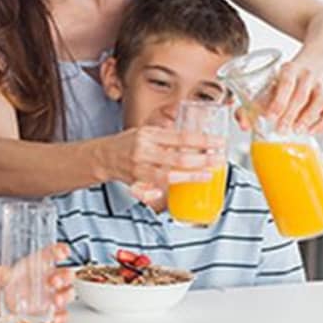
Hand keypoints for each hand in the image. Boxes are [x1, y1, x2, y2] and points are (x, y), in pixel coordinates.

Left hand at [0, 243, 76, 322]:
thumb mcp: (1, 276)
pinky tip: (55, 318)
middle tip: (54, 281)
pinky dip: (61, 317)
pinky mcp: (51, 312)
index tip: (63, 252)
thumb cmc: (6, 282)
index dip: (61, 251)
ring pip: (67, 293)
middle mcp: (50, 278)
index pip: (53, 253)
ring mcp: (52, 295)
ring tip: (57, 300)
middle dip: (64, 277)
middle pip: (65, 274)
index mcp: (40, 263)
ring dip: (65, 296)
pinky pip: (61, 314)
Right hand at [104, 126, 225, 199]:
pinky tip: (179, 191)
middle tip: (218, 159)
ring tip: (208, 175)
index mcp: (148, 135)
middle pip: (177, 157)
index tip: (218, 142)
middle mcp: (143, 151)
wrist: (103, 156)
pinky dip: (165, 192)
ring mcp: (139, 169)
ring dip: (190, 176)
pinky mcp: (136, 184)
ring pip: (167, 176)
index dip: (202, 140)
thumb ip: (168, 133)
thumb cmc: (127, 142)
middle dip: (201, 160)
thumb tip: (193, 131)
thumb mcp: (147, 130)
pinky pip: (153, 190)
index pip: (180, 137)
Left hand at [238, 61, 322, 134]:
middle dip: (290, 114)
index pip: (286, 83)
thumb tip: (244, 124)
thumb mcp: (270, 84)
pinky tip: (311, 131)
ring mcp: (321, 87)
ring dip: (307, 118)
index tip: (270, 116)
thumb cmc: (285, 82)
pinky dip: (321, 124)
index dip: (278, 101)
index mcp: (290, 69)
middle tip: (280, 129)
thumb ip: (254, 103)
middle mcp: (308, 76)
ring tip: (296, 130)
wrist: (312, 68)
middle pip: (301, 96)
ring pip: (319, 102)